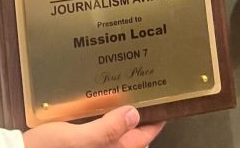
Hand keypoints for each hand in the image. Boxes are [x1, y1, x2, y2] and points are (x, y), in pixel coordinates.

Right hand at [22, 106, 164, 147]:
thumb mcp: (75, 140)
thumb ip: (105, 130)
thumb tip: (132, 114)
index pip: (141, 140)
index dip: (155, 123)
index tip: (164, 106)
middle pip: (130, 138)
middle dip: (139, 119)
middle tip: (145, 96)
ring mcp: (90, 147)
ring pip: (114, 134)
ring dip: (120, 118)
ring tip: (124, 96)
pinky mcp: (77, 143)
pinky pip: (97, 132)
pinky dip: (102, 119)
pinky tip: (95, 105)